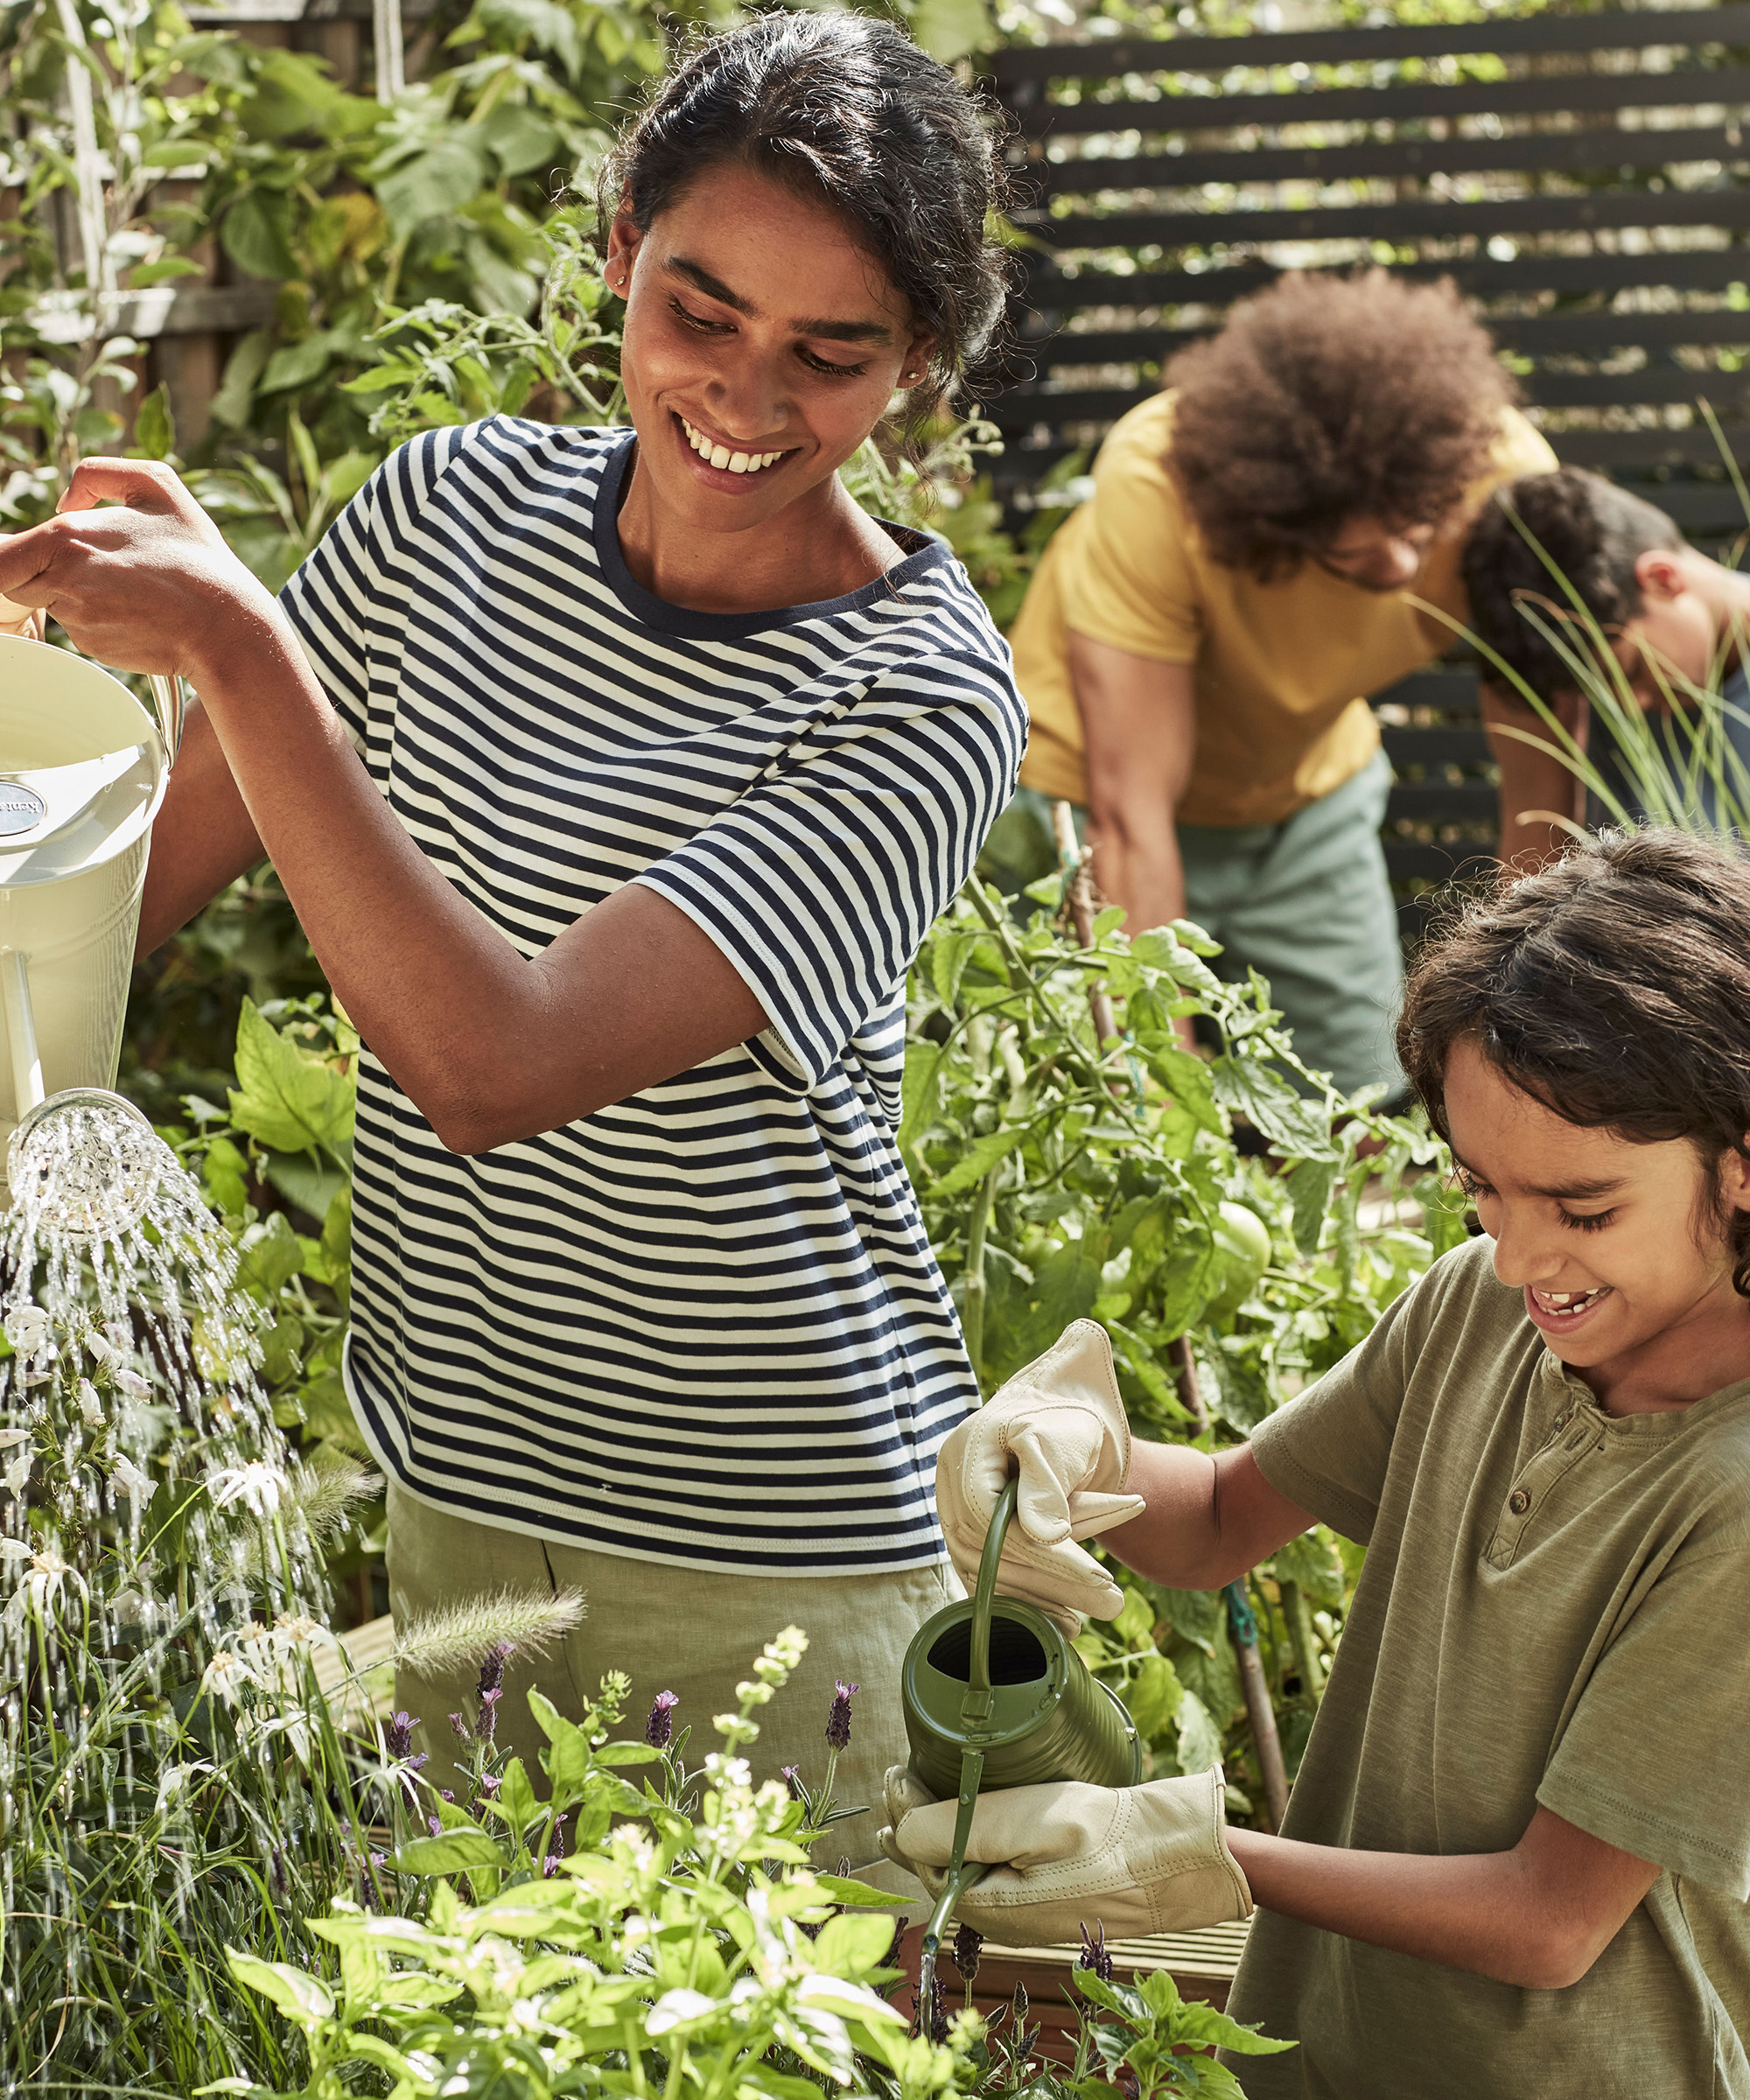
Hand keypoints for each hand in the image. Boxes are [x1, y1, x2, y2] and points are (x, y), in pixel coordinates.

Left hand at [0, 459, 277, 681]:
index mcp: (66, 537)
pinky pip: (79, 628)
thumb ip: (97, 474)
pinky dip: (99, 619)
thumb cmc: (197, 557)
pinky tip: (136, 612)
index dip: (11, 558)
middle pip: (17, 582)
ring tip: (126, 589)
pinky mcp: (93, 646)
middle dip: (42, 574)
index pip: (1, 557)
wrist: (227, 626)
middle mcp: (63, 580)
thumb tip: (64, 501)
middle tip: (92, 571)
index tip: (27, 558)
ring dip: (75, 596)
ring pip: (51, 604)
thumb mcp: (159, 487)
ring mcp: (77, 618)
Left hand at [877, 1765, 1250, 1945]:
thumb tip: (898, 1832)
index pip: (925, 1862)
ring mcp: (1023, 1914)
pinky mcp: (1043, 1899)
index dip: (905, 1815)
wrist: (1175, 1859)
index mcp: (989, 1908)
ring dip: (942, 1829)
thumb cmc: (1104, 1839)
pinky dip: (973, 1838)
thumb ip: (958, 1828)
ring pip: (966, 1868)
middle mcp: (1000, 1920)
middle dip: (917, 1822)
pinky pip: (992, 1870)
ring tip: (923, 1790)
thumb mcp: (1025, 1822)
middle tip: (902, 1773)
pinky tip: (972, 1814)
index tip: (898, 1769)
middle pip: (941, 1868)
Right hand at [936, 1320, 1144, 1634]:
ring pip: (989, 1575)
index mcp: (964, 1457)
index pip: (997, 1521)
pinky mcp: (967, 1539)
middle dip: (1056, 1585)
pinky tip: (1060, 1619)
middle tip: (1112, 1605)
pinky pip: (989, 1579)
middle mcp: (948, 1490)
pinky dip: (1026, 1600)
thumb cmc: (1059, 1420)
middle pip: (993, 1554)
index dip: (1048, 1555)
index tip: (1100, 1577)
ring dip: (1042, 1602)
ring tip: (1091, 1621)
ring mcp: (952, 1516)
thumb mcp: (1056, 1440)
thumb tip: (1045, 1537)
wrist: (1051, 1416)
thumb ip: (1046, 1484)